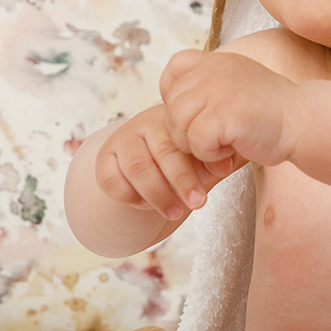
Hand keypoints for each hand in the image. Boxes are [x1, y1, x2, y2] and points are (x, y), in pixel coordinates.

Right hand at [94, 104, 235, 220]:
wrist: (154, 163)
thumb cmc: (186, 158)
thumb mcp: (204, 157)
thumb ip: (215, 159)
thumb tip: (225, 166)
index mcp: (175, 118)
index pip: (184, 139)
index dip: (198, 166)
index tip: (211, 187)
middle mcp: (147, 123)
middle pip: (163, 152)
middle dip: (182, 182)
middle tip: (198, 203)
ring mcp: (123, 138)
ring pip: (136, 167)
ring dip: (157, 194)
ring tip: (175, 212)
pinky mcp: (105, 157)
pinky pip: (109, 179)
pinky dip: (128, 196)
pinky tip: (145, 204)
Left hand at [160, 49, 299, 168]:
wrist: (305, 122)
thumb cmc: (270, 115)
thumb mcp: (235, 86)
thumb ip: (207, 89)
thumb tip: (170, 109)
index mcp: (216, 61)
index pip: (173, 71)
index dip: (176, 98)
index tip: (199, 115)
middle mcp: (214, 69)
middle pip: (172, 108)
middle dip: (187, 133)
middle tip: (216, 141)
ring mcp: (218, 90)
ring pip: (179, 126)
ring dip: (197, 146)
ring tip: (223, 147)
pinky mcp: (223, 113)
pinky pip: (196, 142)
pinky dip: (210, 156)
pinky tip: (230, 152)